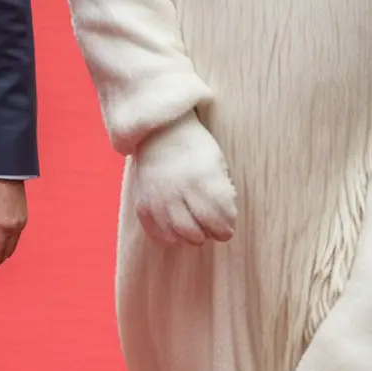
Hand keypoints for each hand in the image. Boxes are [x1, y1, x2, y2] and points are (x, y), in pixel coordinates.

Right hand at [131, 114, 237, 246]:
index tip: (228, 228)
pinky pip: (155, 232)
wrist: (159, 132)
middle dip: (210, 235)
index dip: (226, 229)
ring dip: (191, 238)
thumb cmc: (195, 148)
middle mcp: (178, 191)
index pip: (218, 218)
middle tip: (214, 230)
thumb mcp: (217, 163)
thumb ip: (222, 192)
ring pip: (177, 235)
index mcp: (202, 179)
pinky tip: (178, 231)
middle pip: (197, 232)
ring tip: (197, 232)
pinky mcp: (143, 203)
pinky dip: (169, 237)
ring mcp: (157, 199)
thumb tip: (224, 220)